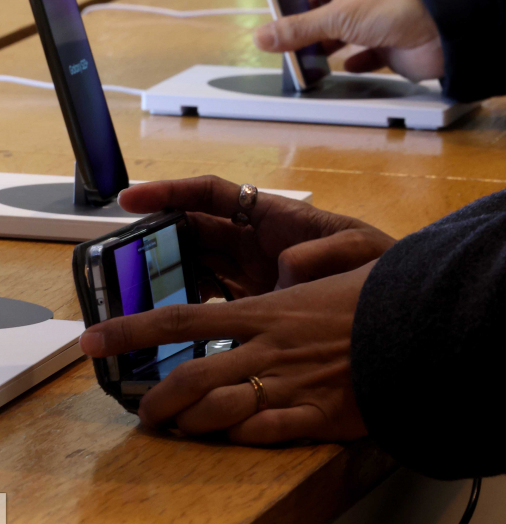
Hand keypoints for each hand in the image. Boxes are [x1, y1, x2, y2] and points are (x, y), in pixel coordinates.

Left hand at [79, 264, 373, 442]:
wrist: (422, 331)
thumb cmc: (370, 301)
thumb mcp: (316, 278)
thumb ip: (281, 278)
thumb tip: (272, 268)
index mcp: (258, 312)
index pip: (174, 321)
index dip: (126, 333)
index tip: (91, 342)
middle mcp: (263, 349)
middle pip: (189, 378)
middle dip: (156, 399)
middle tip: (141, 411)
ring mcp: (287, 384)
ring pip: (217, 411)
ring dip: (189, 424)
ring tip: (174, 429)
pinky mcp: (315, 415)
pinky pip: (263, 433)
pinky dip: (237, 438)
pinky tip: (226, 438)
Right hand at [118, 175, 393, 296]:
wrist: (403, 314)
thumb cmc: (385, 272)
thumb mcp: (360, 251)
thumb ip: (325, 251)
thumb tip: (287, 269)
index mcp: (272, 218)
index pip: (210, 196)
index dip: (169, 193)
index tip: (130, 199)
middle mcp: (254, 244)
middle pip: (192, 234)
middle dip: (155, 241)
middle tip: (120, 259)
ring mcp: (253, 277)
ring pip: (195, 269)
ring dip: (166, 279)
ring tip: (135, 298)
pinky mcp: (257, 309)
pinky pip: (212, 304)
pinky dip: (191, 313)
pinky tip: (174, 330)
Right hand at [252, 0, 442, 82]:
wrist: (442, 29)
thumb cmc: (396, 7)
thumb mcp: (335, 17)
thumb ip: (297, 29)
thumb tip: (261, 37)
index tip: (277, 4)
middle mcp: (361, 0)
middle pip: (324, 11)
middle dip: (306, 26)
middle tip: (285, 40)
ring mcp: (375, 23)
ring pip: (342, 35)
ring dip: (326, 47)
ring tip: (307, 59)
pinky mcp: (389, 46)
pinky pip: (367, 55)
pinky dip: (354, 62)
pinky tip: (344, 67)